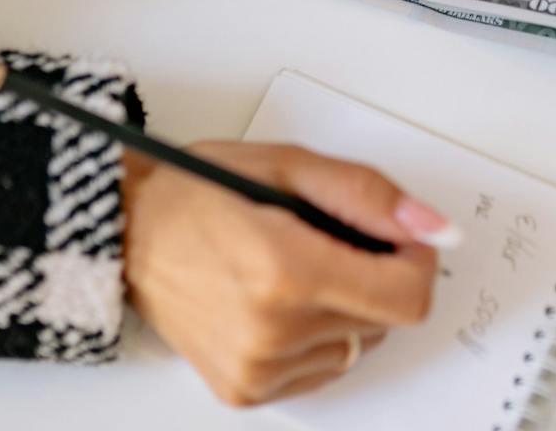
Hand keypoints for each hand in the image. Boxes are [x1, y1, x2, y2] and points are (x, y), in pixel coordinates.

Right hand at [120, 142, 451, 406]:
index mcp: (285, 272)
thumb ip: (367, 195)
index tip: (399, 237)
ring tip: (293, 268)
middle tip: (325, 237)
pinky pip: (322, 368)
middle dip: (374, 274)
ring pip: (357, 344)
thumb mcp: (286, 165)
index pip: (406, 297)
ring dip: (345, 306)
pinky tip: (278, 300)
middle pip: (384, 319)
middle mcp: (271, 332)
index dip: (416, 261)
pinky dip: (316, 334)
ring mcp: (256, 369)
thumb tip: (433, 227)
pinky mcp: (244, 389)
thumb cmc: (194, 191)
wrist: (122, 232)